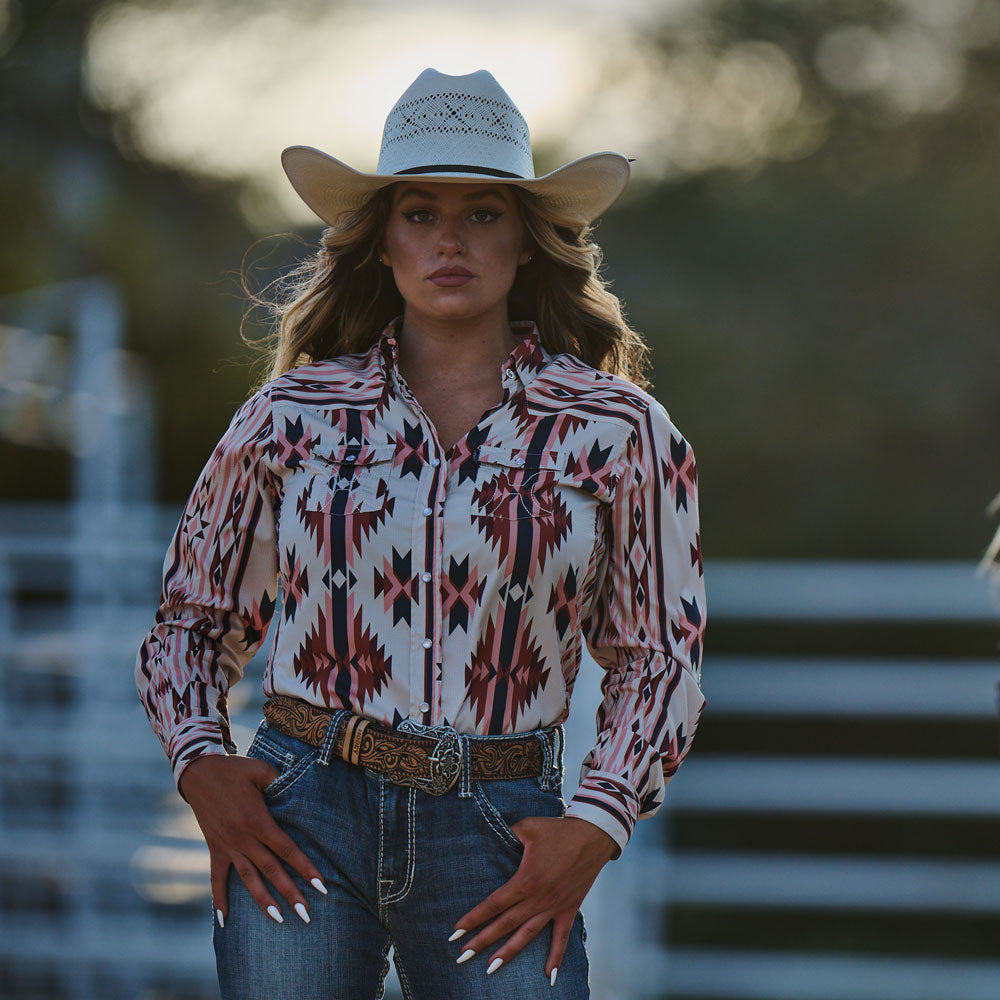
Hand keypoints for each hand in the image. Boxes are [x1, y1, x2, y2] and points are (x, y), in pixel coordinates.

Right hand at [179, 753, 327, 926]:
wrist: (199, 773)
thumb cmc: (235, 770)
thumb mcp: (262, 771)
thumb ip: (281, 782)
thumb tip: (299, 788)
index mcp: (259, 820)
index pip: (287, 850)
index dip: (305, 868)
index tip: (320, 885)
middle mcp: (244, 838)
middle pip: (272, 870)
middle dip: (290, 892)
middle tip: (307, 914)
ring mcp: (228, 846)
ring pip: (249, 879)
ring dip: (263, 901)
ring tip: (279, 920)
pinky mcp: (215, 849)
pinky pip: (217, 878)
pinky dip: (220, 900)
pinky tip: (225, 921)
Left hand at [450, 816, 617, 981]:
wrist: (593, 836)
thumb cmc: (558, 830)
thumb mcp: (528, 827)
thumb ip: (508, 834)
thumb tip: (494, 835)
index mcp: (525, 880)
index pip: (493, 904)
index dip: (473, 918)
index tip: (455, 932)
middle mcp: (537, 899)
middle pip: (505, 925)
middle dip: (482, 942)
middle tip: (462, 957)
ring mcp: (553, 907)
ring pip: (527, 936)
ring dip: (508, 953)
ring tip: (491, 969)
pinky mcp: (569, 909)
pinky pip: (561, 938)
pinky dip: (556, 958)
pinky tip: (549, 977)